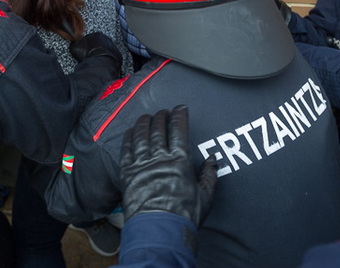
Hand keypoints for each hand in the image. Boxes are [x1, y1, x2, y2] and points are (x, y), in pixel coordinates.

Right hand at [69, 31, 119, 64]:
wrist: (100, 64)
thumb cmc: (88, 55)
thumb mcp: (75, 47)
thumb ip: (75, 43)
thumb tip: (75, 43)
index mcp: (97, 34)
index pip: (91, 37)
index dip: (87, 45)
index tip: (85, 50)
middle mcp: (107, 39)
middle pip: (99, 43)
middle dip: (95, 49)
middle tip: (90, 56)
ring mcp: (113, 47)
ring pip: (106, 50)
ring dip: (102, 54)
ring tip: (96, 61)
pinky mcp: (118, 55)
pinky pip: (111, 57)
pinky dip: (108, 60)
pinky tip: (102, 64)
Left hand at [119, 106, 216, 225]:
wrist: (159, 231)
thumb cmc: (185, 216)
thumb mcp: (205, 197)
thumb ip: (209, 175)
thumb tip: (213, 159)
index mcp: (179, 161)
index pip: (179, 131)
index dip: (179, 116)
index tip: (180, 108)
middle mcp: (159, 158)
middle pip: (158, 130)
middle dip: (160, 117)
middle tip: (162, 111)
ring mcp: (141, 165)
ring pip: (141, 137)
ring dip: (143, 123)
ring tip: (145, 116)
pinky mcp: (127, 174)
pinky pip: (126, 151)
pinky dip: (128, 138)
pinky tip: (130, 131)